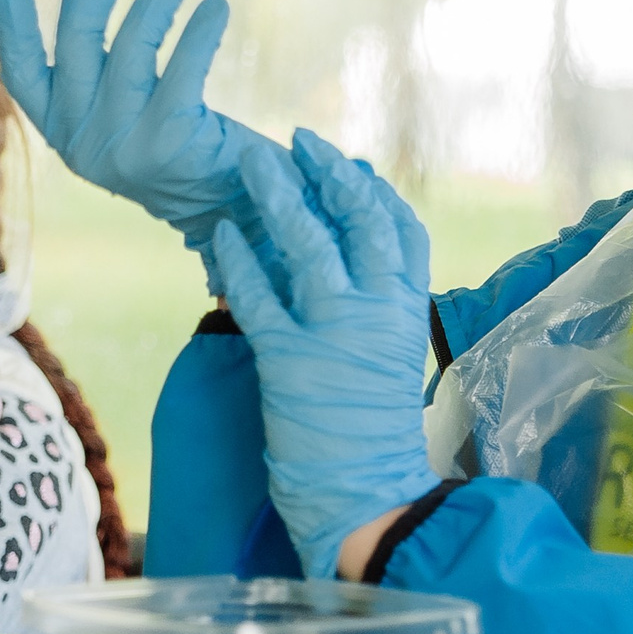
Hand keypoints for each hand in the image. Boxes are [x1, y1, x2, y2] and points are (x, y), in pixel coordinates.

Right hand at [0, 0, 275, 285]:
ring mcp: (121, 146)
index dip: (12, 12)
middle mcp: (82, 141)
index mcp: (64, 131)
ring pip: (128, 51)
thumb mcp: (129, 111)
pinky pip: (179, 73)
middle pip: (75, 42)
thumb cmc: (184, 150)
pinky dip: (197, 33)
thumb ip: (105, 68)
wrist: (236, 212)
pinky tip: (214, 6)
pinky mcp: (167, 146)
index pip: (23, 67)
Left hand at [213, 134, 437, 580]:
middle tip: (297, 142)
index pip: (401, 228)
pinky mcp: (289, 359)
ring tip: (252, 165)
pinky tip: (221, 236)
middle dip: (327, 173)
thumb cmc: (377, 428)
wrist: (369, 491)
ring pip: (308, 244)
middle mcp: (379, 311)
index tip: (347, 164)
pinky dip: (238, 260)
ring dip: (278, 197)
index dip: (373, 189)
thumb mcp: (396, 354)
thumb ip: (381, 304)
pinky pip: (258, 295)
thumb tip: (353, 255)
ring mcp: (335, 332)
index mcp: (411, 308)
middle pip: (358, 220)